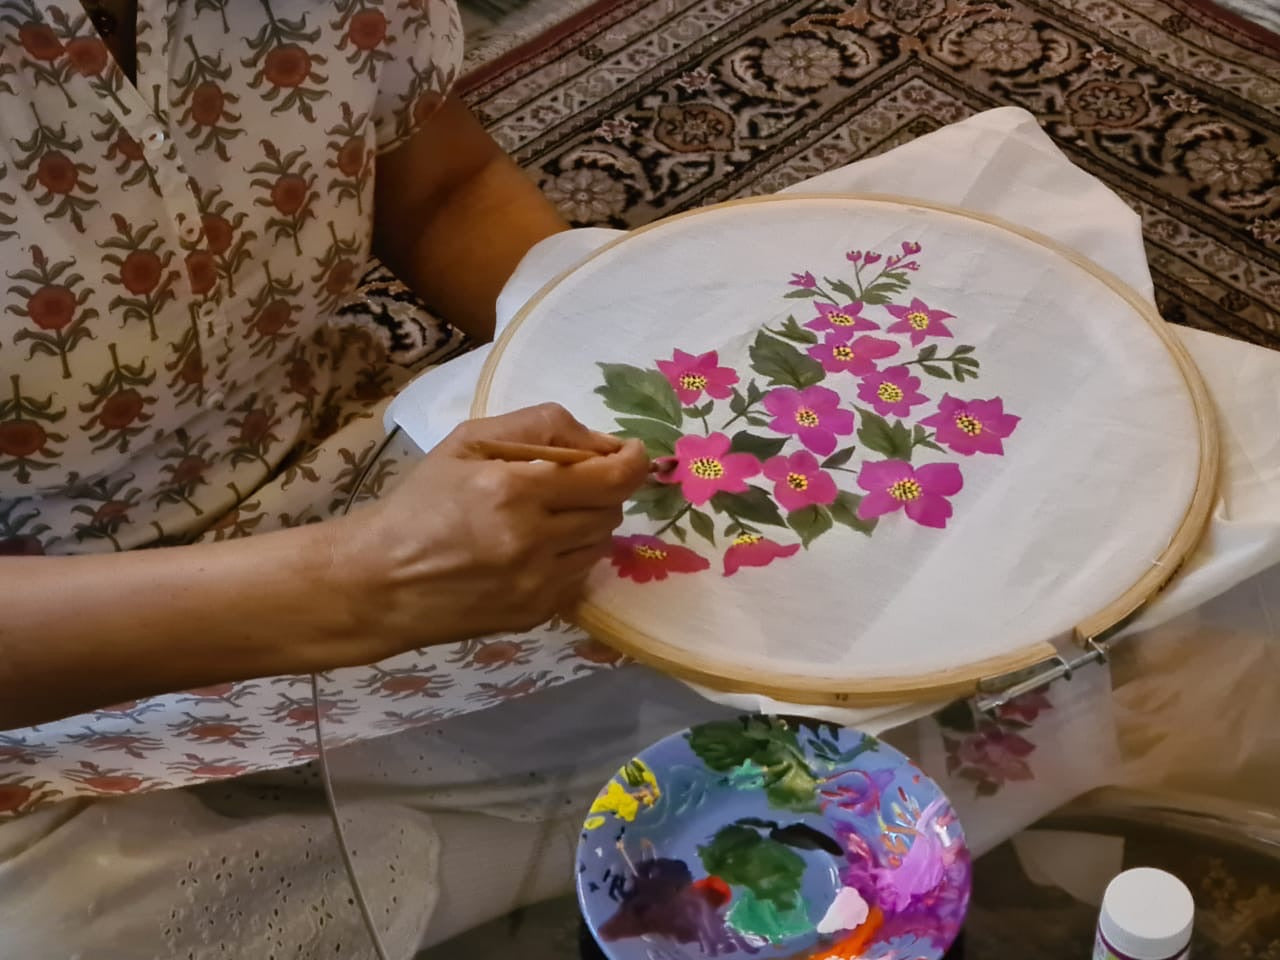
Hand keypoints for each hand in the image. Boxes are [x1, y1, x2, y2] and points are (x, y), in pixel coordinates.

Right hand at [333, 403, 647, 656]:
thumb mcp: (469, 442)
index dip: (633, 463)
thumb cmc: (421, 501)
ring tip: (548, 516)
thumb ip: (542, 427)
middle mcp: (532, 540)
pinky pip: (580, 576)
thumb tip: (604, 442)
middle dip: (602, 490)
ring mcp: (537, 583)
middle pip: (611, 510)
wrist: (380, 581)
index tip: (633, 453)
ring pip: (600, 545)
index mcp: (513, 490)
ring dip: (588, 524)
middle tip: (572, 482)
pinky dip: (570, 557)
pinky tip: (535, 549)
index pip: (610, 479)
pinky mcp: (537, 613)